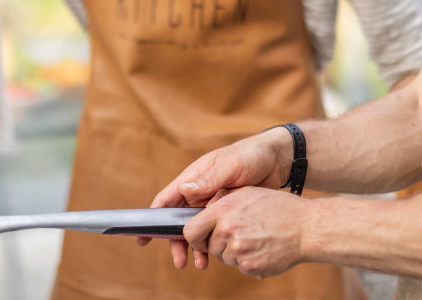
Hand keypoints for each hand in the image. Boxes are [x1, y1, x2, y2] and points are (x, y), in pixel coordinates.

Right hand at [138, 128, 291, 266]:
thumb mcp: (231, 166)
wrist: (279, 160)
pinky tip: (215, 258)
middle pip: (179, 220)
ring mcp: (213, 203)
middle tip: (179, 262)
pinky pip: (213, 232)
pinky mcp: (227, 212)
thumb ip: (209, 180)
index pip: (167, 199)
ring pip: (196, 229)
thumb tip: (184, 191)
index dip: (152, 217)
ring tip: (199, 265)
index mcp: (194, 177)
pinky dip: (211, 245)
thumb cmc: (252, 156)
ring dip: (195, 247)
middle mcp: (199, 191)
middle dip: (176, 242)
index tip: (142, 237)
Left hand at [183, 187, 306, 277]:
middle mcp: (228, 230)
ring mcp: (239, 250)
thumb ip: (221, 203)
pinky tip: (262, 247)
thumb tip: (200, 214)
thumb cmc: (278, 207)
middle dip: (218, 243)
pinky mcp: (250, 266)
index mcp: (224, 209)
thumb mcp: (247, 194)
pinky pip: (239, 266)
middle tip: (239, 233)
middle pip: (208, 246)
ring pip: (224, 258)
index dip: (194, 236)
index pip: (190, 231)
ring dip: (234, 252)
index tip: (201, 237)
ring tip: (255, 238)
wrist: (306, 228)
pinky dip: (248, 260)